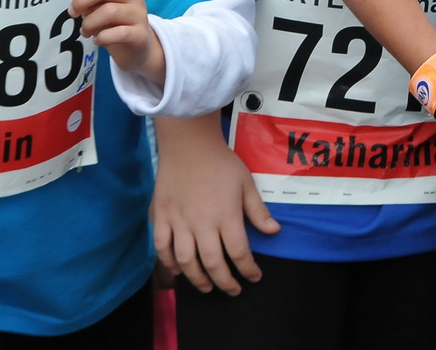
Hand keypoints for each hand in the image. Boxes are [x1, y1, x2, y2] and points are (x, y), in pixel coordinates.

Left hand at [70, 0, 163, 83]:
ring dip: (89, 23)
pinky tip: (98, 40)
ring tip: (85, 31)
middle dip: (82, 0)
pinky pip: (119, 33)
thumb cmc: (114, 22)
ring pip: (110, 11)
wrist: (137, 46)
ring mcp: (139, 14)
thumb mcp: (101, 4)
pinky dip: (102, 37)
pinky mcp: (140, 34)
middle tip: (74, 13)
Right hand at [151, 116, 280, 295]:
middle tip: (232, 290)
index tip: (254, 277)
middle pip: (212, 263)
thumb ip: (257, 210)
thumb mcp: (246, 183)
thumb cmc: (221, 163)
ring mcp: (178, 222)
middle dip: (224, 282)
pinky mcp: (161, 217)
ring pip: (186, 260)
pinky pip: (161, 247)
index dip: (248, 269)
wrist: (189, 145)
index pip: (239, 252)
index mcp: (226, 216)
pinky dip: (168, 262)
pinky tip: (177, 270)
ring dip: (196, 278)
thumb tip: (274, 231)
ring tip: (207, 287)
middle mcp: (202, 224)